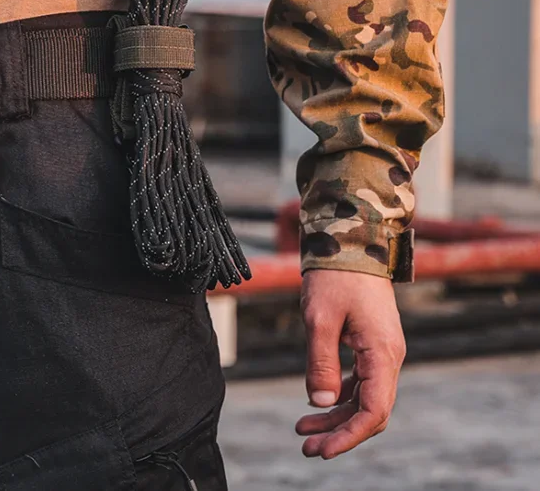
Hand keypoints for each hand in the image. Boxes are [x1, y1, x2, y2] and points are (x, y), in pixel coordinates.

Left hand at [296, 269, 405, 458]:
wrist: (350, 241)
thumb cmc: (334, 276)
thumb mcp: (320, 318)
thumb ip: (321, 361)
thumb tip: (320, 403)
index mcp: (382, 352)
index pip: (374, 410)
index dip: (349, 435)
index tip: (323, 450)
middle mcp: (389, 356)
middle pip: (370, 410)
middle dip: (339, 432)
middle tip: (306, 447)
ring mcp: (382, 351)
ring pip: (364, 397)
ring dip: (336, 416)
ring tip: (303, 431)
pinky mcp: (371, 344)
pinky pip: (360, 380)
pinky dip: (339, 395)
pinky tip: (316, 403)